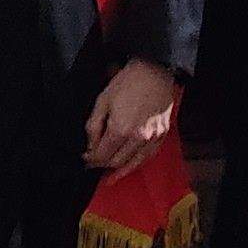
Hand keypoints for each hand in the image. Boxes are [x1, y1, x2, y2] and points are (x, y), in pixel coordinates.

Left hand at [83, 57, 181, 171]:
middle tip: (94, 163)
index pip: (102, 155)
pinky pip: (148, 156)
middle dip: (103, 164)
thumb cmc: (129, 82)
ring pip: (133, 163)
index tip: (86, 158)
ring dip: (120, 170)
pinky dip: (137, 164)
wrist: (155, 70)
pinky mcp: (162, 135)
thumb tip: (90, 145)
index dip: (91, 159)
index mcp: (120, 129)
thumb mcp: (103, 100)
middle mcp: (138, 138)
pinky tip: (130, 166)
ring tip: (109, 176)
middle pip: (116, 162)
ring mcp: (152, 138)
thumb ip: (93, 126)